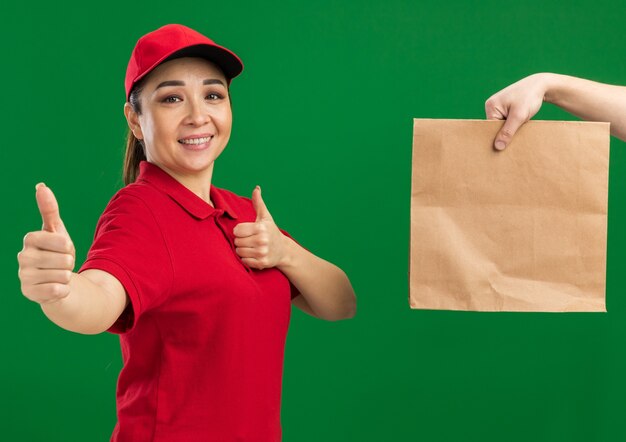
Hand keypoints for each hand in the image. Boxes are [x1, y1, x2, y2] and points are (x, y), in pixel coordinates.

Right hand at [17, 183, 75, 303]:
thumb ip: (49, 209)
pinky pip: (58, 290)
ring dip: (66, 277)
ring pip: (63, 275)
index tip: (63, 249)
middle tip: (60, 264)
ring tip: (57, 274)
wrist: (55, 280)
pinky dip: (63, 290)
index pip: (62, 242)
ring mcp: (24, 276)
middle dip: (69, 263)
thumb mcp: (57, 230)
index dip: (69, 247)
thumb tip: (41, 186)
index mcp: (30, 239)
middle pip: (65, 260)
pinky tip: (55, 288)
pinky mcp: (29, 293)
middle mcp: (22, 257)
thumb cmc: (56, 252)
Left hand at [233, 186, 287, 269]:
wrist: (284, 250)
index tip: (247, 231)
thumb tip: (256, 188)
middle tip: (249, 240)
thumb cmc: (271, 231)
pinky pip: (244, 261)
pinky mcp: (262, 263)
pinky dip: (246, 259)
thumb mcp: (265, 217)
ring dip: (242, 250)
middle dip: (241, 241)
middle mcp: (262, 240)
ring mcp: (262, 252)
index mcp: (260, 227)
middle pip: (237, 241)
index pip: (237, 230)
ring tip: (250, 247)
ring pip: (239, 252)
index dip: (240, 231)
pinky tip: (253, 255)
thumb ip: (258, 203)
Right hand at [485, 73, 548, 149]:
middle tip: (514, 142)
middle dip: (504, 134)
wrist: (541, 85)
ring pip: (502, 125)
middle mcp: (492, 106)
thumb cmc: (529, 97)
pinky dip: (514, 125)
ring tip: (520, 129)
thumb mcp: (519, 116)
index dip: (497, 137)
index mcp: (491, 106)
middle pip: (495, 127)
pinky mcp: (506, 108)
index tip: (505, 148)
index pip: (490, 128)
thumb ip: (507, 132)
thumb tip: (498, 147)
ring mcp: (499, 107)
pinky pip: (507, 121)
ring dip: (511, 130)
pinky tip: (521, 126)